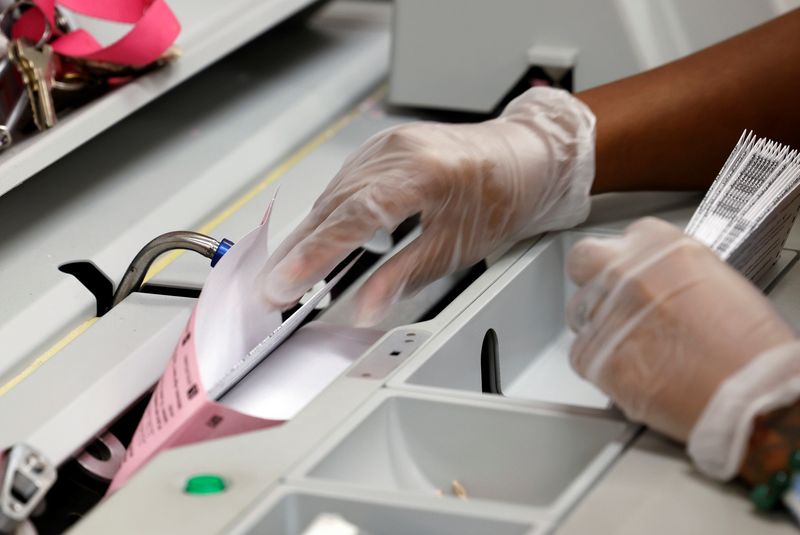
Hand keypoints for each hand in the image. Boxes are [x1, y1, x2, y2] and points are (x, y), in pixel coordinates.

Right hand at [262, 87, 595, 324]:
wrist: (526, 159)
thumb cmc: (502, 198)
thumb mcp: (457, 248)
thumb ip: (404, 276)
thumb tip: (366, 306)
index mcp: (422, 174)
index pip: (353, 219)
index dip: (313, 256)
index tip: (284, 285)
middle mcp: (398, 152)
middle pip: (333, 206)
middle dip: (298, 251)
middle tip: (270, 289)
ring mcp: (387, 145)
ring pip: (333, 193)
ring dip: (308, 234)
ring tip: (285, 272)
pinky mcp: (383, 147)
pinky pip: (345, 182)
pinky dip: (328, 214)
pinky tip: (316, 237)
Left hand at [566, 217, 795, 441]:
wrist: (750, 396)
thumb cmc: (749, 348)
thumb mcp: (717, 282)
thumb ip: (673, 274)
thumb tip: (657, 284)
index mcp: (661, 246)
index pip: (622, 238)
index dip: (627, 260)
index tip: (632, 275)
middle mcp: (625, 272)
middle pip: (583, 260)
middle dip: (592, 278)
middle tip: (612, 302)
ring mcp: (604, 311)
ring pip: (579, 311)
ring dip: (597, 324)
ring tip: (633, 346)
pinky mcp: (592, 354)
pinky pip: (580, 353)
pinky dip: (600, 363)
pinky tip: (633, 372)